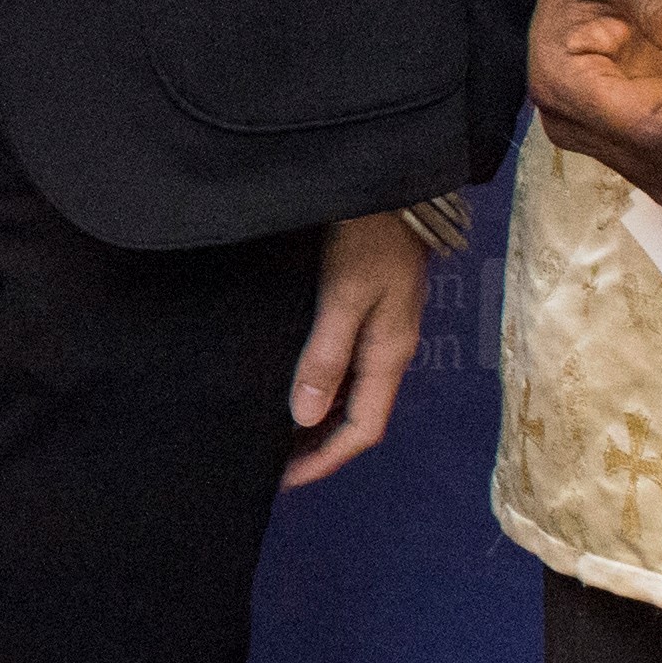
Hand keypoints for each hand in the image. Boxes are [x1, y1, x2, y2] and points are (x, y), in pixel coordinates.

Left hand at [281, 211, 432, 489]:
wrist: (389, 182)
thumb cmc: (369, 235)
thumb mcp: (344, 294)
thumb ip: (326, 354)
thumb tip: (304, 417)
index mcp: (390, 353)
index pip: (363, 429)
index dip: (326, 459)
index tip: (284, 480)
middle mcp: (389, 349)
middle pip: (357, 416)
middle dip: (319, 446)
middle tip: (271, 463)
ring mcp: (381, 329)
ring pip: (351, 393)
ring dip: (318, 418)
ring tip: (274, 432)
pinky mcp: (367, 308)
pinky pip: (344, 365)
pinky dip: (319, 386)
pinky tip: (291, 383)